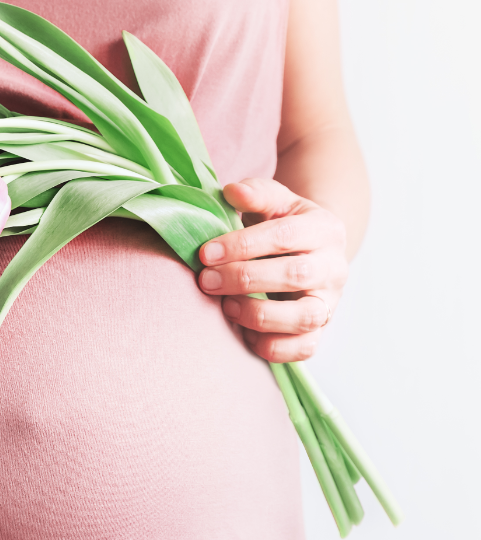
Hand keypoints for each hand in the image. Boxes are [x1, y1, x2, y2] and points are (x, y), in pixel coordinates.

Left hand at [197, 177, 349, 361]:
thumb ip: (256, 193)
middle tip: (205, 280)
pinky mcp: (320, 329)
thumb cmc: (281, 225)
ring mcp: (330, 300)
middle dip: (244, 279)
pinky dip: (273, 346)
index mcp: (324, 229)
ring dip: (259, 315)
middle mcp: (333, 267)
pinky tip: (245, 333)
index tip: (205, 253)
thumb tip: (232, 191)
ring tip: (226, 307)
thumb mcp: (273, 202)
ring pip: (305, 316)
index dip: (242, 245)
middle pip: (295, 276)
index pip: (285, 236)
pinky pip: (304, 348)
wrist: (309, 251)